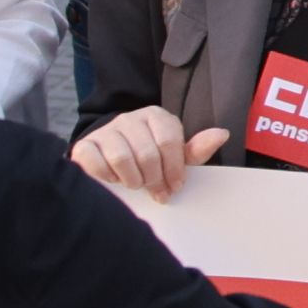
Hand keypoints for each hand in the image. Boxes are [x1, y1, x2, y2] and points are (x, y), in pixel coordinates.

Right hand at [73, 110, 227, 201]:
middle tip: (155, 191)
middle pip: (148, 154)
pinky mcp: (85, 145)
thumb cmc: (148, 159)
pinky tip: (113, 179)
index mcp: (156, 117)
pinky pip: (97, 163)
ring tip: (135, 184)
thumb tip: (223, 134)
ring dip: (132, 180)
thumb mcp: (175, 156)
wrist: (108, 157)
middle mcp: (130, 119)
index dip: (174, 170)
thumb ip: (197, 150)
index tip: (174, 186)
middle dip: (154, 179)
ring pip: (123, 159)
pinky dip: (108, 178)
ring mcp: (106, 130)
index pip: (170, 142)